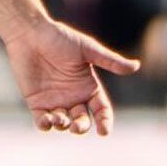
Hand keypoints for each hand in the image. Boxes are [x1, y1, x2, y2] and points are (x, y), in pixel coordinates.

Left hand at [2, 17, 139, 134]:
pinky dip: (45, 125)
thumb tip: (136, 66)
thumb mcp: (88, 50)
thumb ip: (110, 61)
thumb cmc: (60, 38)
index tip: (104, 131)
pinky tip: (47, 122)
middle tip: (77, 126)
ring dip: (63, 125)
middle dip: (81, 126)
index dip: (104, 121)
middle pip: (82, 120)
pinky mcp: (36, 102)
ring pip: (63, 123)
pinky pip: (42, 120)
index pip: (101, 110)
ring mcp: (55, 101)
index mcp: (88, 87)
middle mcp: (73, 97)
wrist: (30, 34)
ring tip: (59, 119)